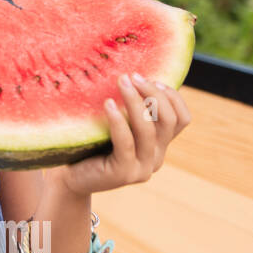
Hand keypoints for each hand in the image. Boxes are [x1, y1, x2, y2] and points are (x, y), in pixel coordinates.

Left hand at [59, 72, 192, 195]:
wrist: (70, 178)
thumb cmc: (90, 145)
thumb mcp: (117, 125)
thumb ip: (132, 111)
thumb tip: (136, 74)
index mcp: (159, 146)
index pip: (182, 119)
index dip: (173, 97)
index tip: (152, 78)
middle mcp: (156, 158)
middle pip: (168, 121)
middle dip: (153, 93)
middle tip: (132, 76)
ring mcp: (142, 169)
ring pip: (148, 130)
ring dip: (135, 101)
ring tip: (121, 81)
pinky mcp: (123, 173)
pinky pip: (125, 142)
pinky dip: (118, 120)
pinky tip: (108, 103)